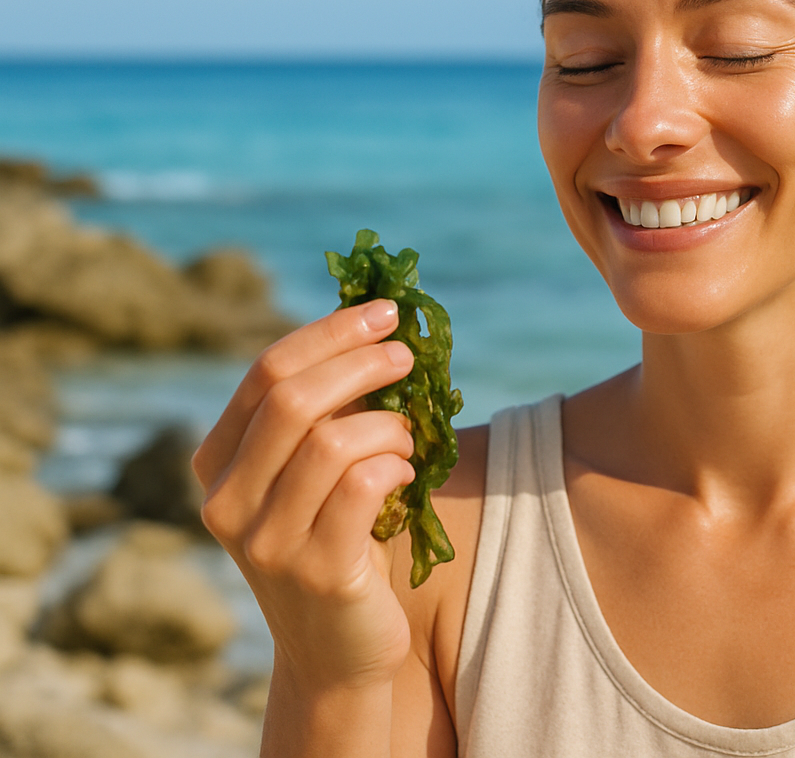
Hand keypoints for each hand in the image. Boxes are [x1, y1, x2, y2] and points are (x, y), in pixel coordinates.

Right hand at [193, 299, 417, 693]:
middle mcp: (227, 503)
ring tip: (406, 437)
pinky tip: (404, 473)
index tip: (384, 311)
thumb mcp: (312, 475)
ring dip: (387, 424)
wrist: (339, 651)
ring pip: (333, 442)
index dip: (330, 333)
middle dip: (360, 362)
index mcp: (218, 464)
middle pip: (293, 399)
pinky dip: (394, 465)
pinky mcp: (318, 573)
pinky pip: (363, 488)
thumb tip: (374, 325)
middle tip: (406, 354)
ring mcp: (267, 543)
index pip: (267, 373)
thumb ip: (324, 412)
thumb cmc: (337, 541)